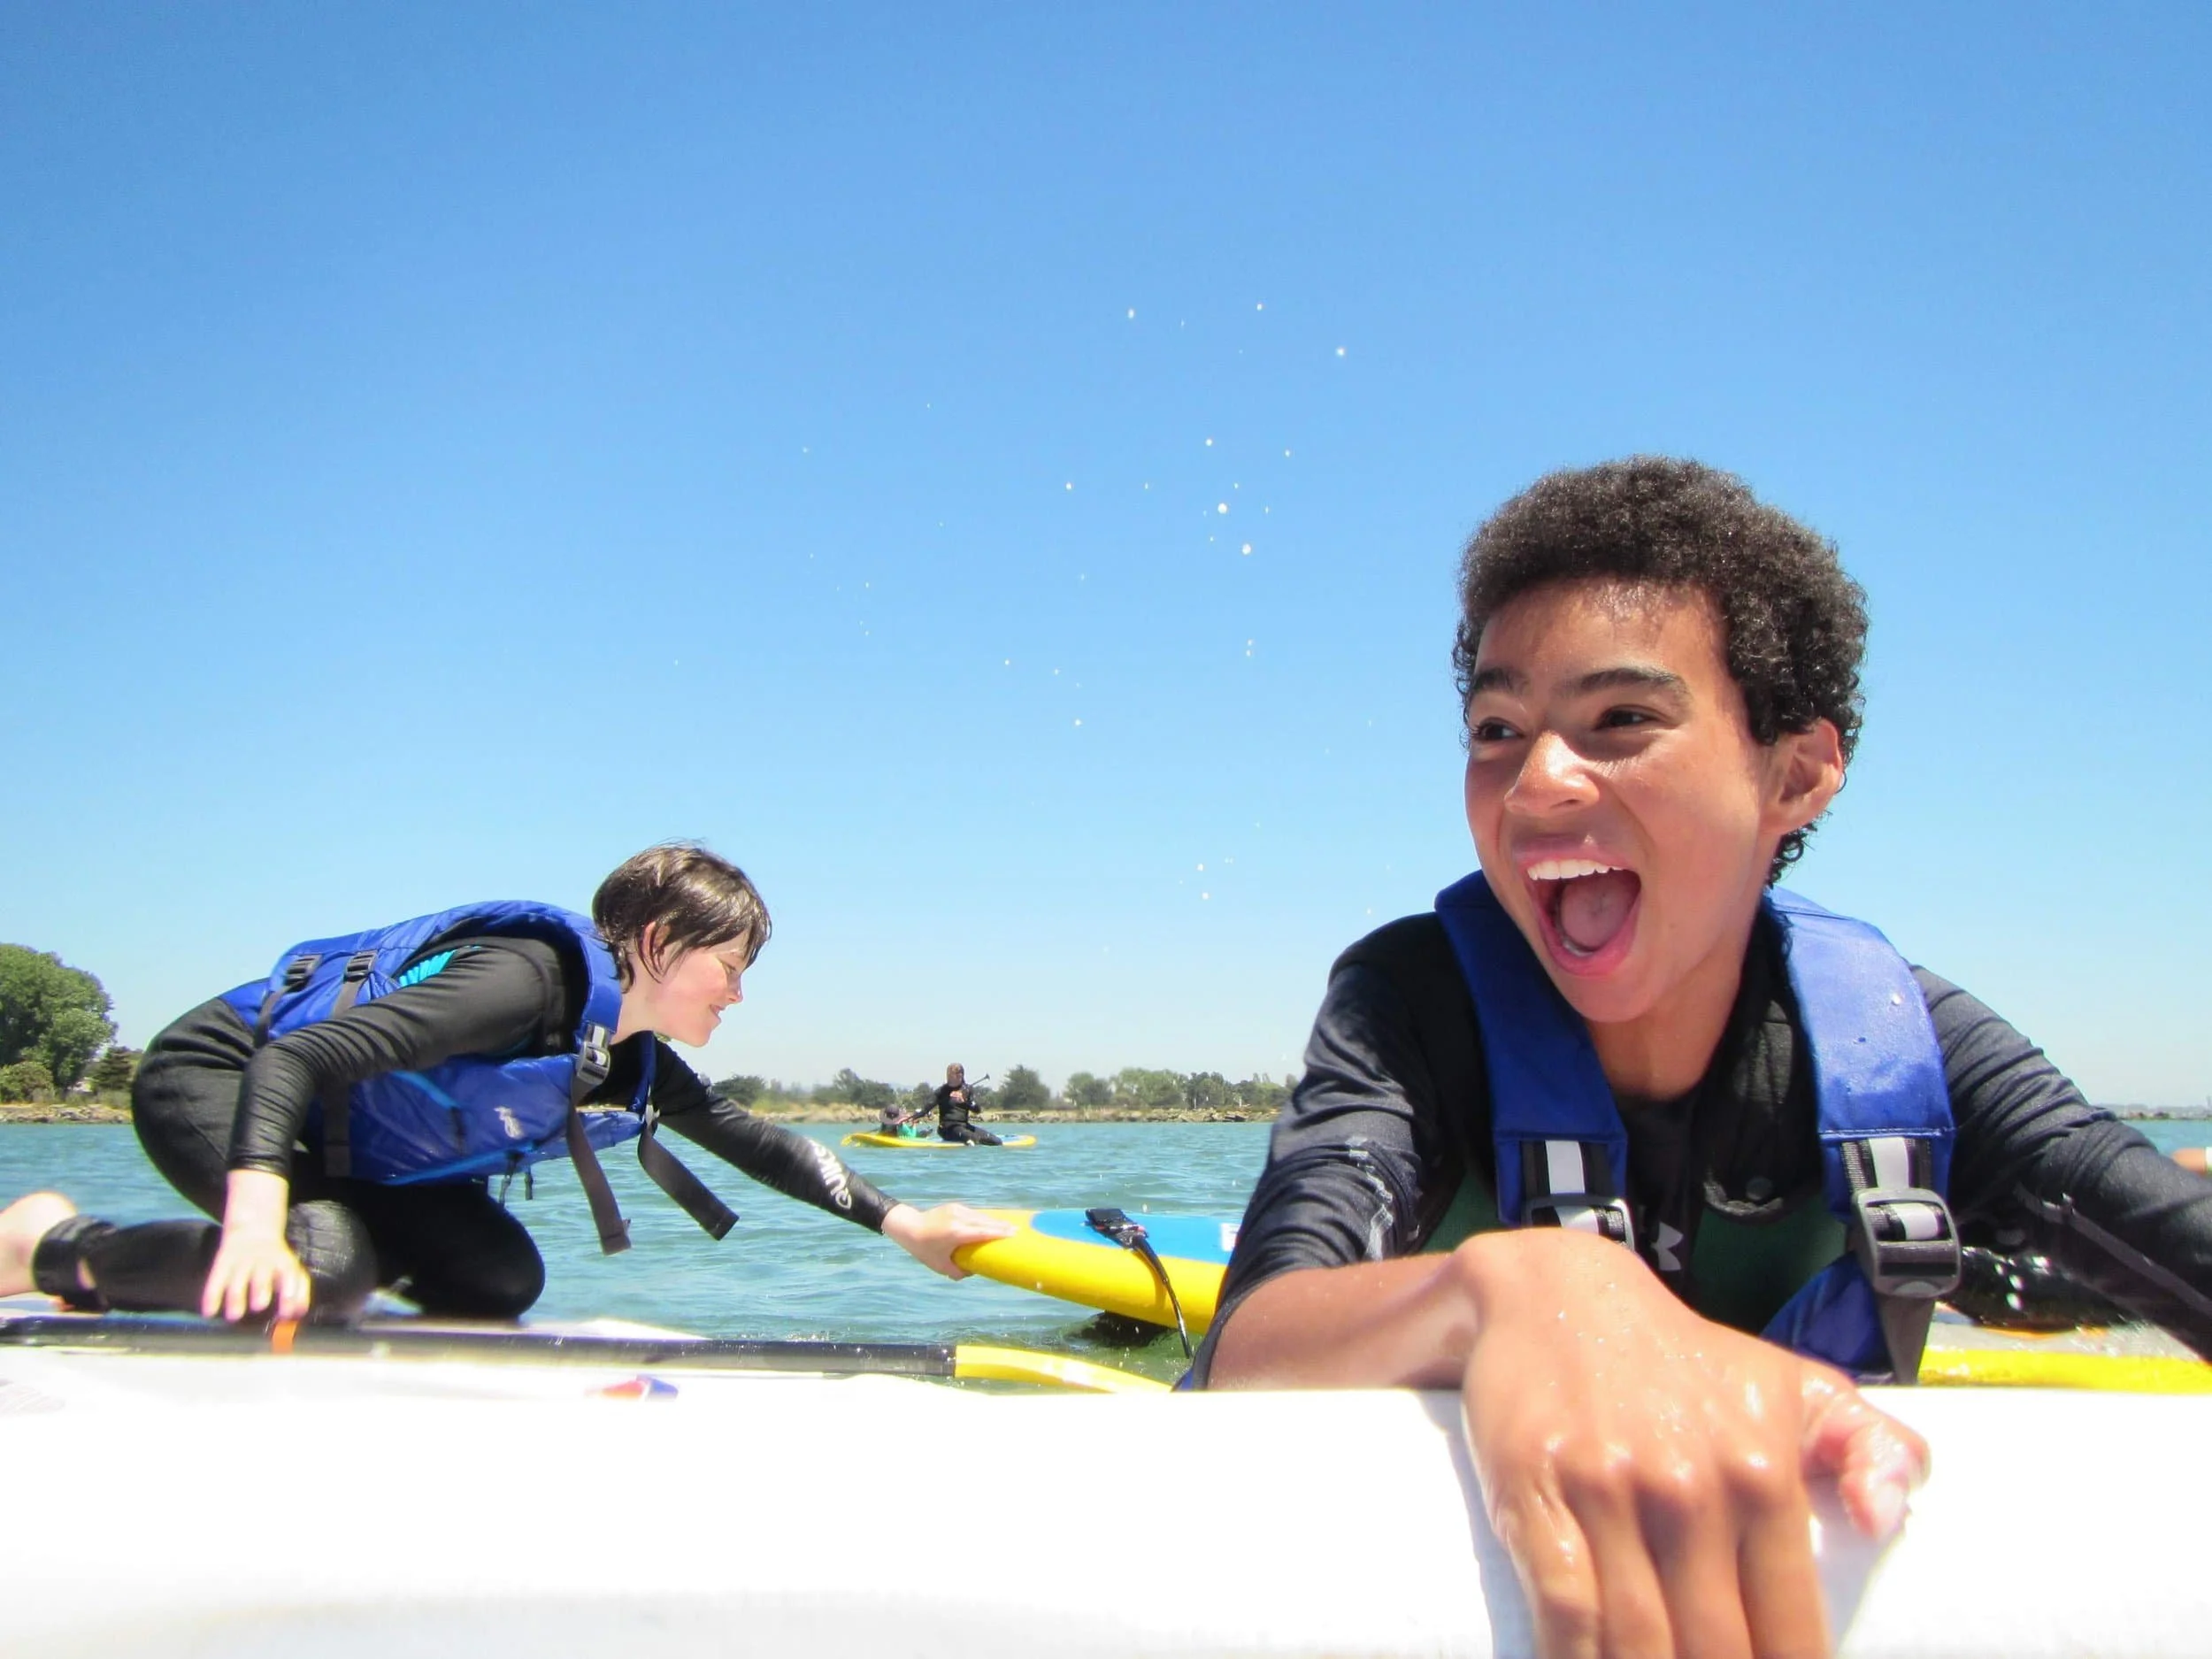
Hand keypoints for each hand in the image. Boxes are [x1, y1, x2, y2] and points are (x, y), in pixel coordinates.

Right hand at [203, 1168, 310, 1322]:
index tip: (287, 1312)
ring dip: (236, 1297)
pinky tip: (209, 1312)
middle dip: (261, 1290)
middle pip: (262, 1275)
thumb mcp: (292, 1270)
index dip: (289, 1294)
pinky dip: (212, 1296)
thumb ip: (299, 1293)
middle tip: (260, 1306)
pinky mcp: (222, 1262)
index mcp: (284, 1263)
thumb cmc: (276, 1262)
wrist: (252, 1232)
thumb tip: (298, 1314)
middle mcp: (263, 1261)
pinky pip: (215, 1279)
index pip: (289, 1276)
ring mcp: (241, 1261)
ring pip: (237, 1279)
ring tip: (234, 1316)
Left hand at [881, 1202, 1014, 1278]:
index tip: (1013, 1234)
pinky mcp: (954, 1206)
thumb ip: (958, 1272)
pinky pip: (974, 1213)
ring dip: (994, 1220)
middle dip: (1002, 1226)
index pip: (982, 1232)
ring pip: (981, 1215)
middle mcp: (958, 1219)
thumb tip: (973, 1272)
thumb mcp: (940, 1265)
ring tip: (1009, 1226)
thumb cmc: (923, 1249)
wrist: (908, 1226)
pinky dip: (984, 1218)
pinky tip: (992, 1222)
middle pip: (985, 1221)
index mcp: (955, 1233)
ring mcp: (956, 1210)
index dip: (999, 1233)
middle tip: (1017, 1230)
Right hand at [1455, 1229, 1926, 1658]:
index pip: (1789, 1630)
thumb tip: (1890, 1521)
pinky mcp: (1536, 1493)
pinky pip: (1562, 1610)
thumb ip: (1867, 1445)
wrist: (1555, 1292)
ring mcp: (1609, 1492)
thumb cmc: (1680, 1358)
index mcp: (1762, 1471)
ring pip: (1639, 1643)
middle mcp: (1691, 1487)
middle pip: (1716, 1652)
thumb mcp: (1790, 1382)